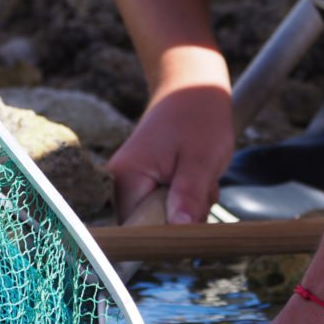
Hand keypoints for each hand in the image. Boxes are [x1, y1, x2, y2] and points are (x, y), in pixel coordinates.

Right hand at [107, 84, 232, 224]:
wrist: (191, 89)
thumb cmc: (198, 118)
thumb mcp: (201, 159)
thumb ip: (189, 196)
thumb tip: (180, 230)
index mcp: (127, 178)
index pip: (139, 230)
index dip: (166, 234)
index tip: (192, 222)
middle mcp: (121, 184)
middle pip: (151, 227)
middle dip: (183, 218)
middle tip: (202, 188)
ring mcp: (132, 185)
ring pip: (164, 219)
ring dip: (189, 208)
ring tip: (200, 178)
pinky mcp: (145, 184)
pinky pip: (167, 208)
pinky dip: (188, 200)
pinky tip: (196, 179)